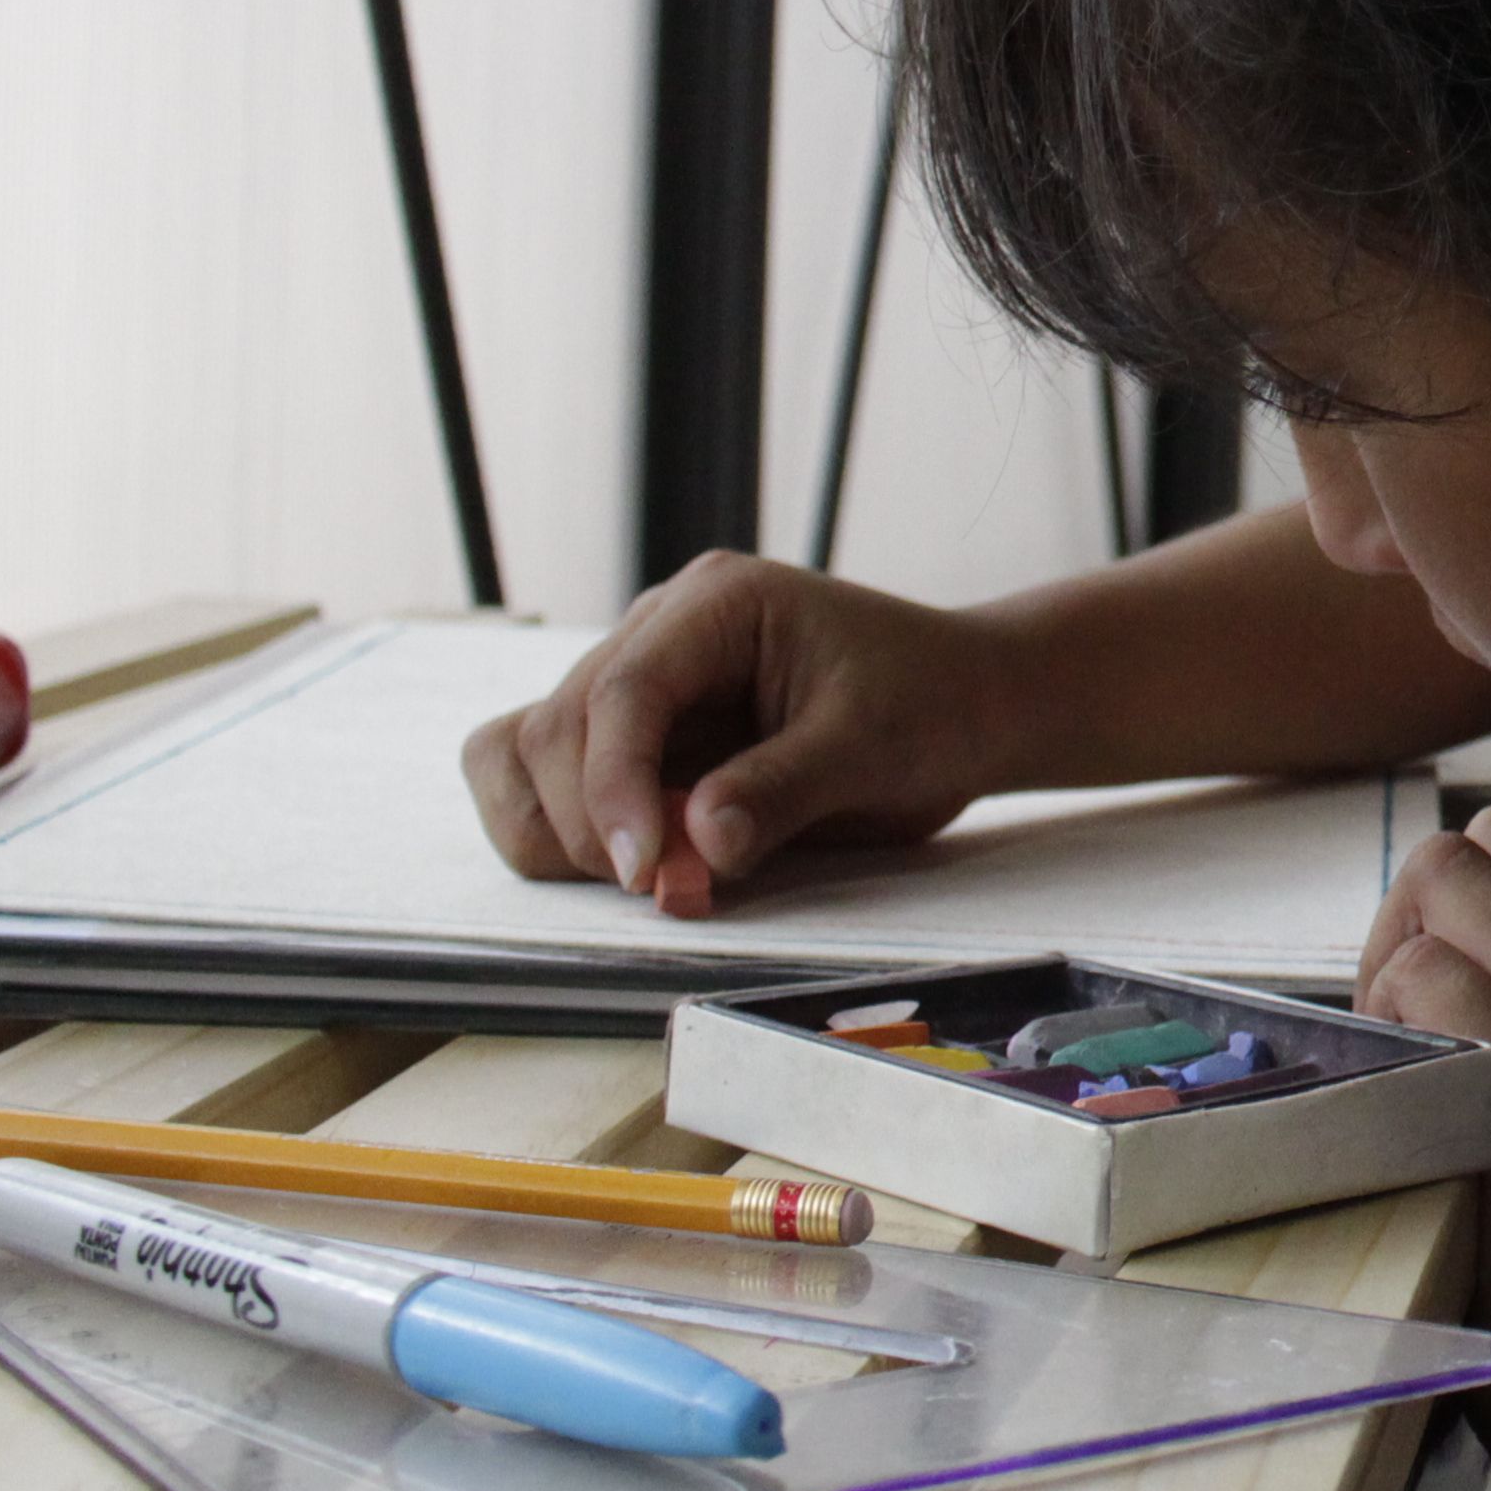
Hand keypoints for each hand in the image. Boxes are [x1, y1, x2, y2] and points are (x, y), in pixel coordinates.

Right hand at [459, 553, 1025, 905]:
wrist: (965, 707)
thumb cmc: (931, 706)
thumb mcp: (874, 747)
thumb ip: (781, 791)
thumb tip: (696, 844)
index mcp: (716, 604)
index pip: (621, 692)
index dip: (614, 789)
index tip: (642, 872)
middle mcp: (658, 633)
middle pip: (554, 730)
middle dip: (596, 824)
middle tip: (681, 886)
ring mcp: (638, 688)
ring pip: (525, 758)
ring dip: (567, 836)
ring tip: (667, 876)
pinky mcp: (637, 743)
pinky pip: (551, 787)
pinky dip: (576, 841)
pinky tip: (655, 866)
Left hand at [1358, 803, 1490, 1370]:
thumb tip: (1461, 908)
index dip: (1488, 895)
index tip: (1455, 972)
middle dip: (1433, 900)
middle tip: (1410, 990)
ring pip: (1452, 876)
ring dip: (1403, 950)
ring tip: (1409, 1039)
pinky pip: (1419, 972)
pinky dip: (1385, 1015)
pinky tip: (1405, 1086)